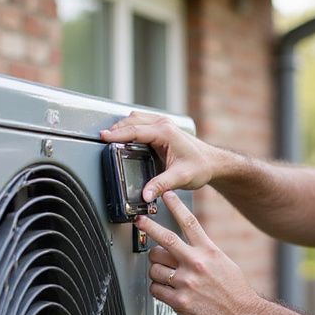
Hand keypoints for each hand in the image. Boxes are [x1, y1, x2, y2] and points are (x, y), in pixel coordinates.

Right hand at [100, 111, 220, 202]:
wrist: (212, 163)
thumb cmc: (201, 167)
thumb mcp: (181, 178)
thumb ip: (161, 186)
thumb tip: (146, 194)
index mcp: (165, 132)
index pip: (135, 131)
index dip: (117, 134)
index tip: (103, 138)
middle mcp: (163, 125)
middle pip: (132, 121)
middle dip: (116, 129)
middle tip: (102, 138)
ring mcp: (162, 125)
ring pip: (135, 119)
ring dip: (123, 126)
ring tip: (110, 137)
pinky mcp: (162, 130)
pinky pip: (141, 123)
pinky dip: (130, 128)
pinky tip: (125, 136)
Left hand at [136, 191, 262, 314]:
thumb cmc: (235, 291)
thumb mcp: (223, 262)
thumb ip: (204, 251)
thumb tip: (187, 244)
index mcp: (208, 252)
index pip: (189, 222)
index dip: (175, 206)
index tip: (166, 194)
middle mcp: (196, 264)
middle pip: (164, 240)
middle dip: (149, 228)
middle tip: (140, 222)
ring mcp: (186, 283)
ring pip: (154, 268)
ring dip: (155, 270)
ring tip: (165, 274)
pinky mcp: (179, 301)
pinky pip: (155, 289)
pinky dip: (158, 289)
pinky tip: (167, 290)